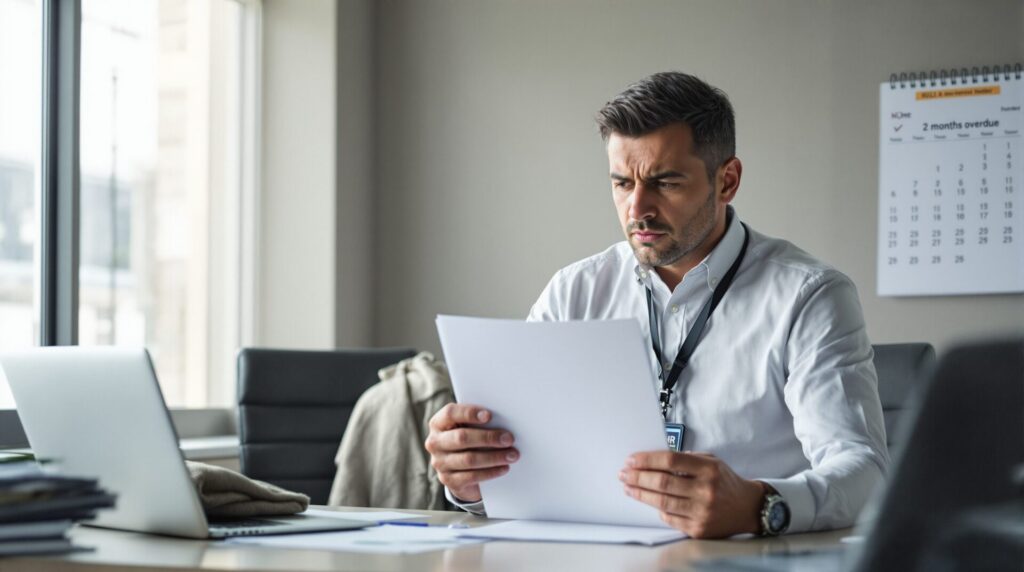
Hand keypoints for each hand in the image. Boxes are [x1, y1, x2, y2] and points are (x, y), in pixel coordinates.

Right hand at [424, 403, 517, 502]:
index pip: (450, 413)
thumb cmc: (469, 439)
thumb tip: (503, 420)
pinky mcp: (448, 480)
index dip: (469, 413)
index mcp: (439, 423)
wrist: (459, 470)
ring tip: (512, 455)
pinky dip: (490, 472)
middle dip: (488, 438)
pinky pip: (471, 476)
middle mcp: (435, 442)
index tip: (489, 415)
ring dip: (494, 457)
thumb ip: (478, 421)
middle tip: (509, 439)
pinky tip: (504, 468)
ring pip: (468, 459)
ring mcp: (439, 463)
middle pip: (461, 437)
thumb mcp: (469, 427)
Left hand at [619, 451, 763, 538]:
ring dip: (641, 494)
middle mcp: (706, 491)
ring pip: (662, 502)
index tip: (631, 460)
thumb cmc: (725, 482)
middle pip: (662, 482)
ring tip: (629, 488)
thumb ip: (687, 458)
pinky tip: (650, 502)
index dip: (647, 460)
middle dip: (638, 477)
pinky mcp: (699, 529)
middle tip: (624, 474)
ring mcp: (702, 512)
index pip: (670, 461)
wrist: (748, 508)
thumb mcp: (712, 461)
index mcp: (708, 469)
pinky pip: (670, 518)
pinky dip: (658, 509)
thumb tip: (654, 460)